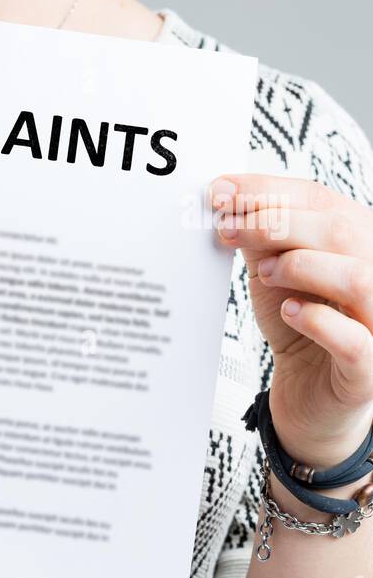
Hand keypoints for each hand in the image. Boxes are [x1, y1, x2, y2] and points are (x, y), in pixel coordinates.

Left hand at [211, 173, 372, 466]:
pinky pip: (354, 340)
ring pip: (355, 278)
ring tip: (265, 272)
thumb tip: (225, 196)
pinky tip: (290, 312)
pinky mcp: (369, 368)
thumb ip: (259, 234)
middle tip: (226, 228)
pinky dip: (317, 320)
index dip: (267, 190)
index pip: (319, 198)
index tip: (221, 191)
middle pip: (338, 230)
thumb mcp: (274, 267)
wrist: (308, 388)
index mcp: (357, 238)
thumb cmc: (298, 319)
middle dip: (273, 223)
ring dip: (300, 265)